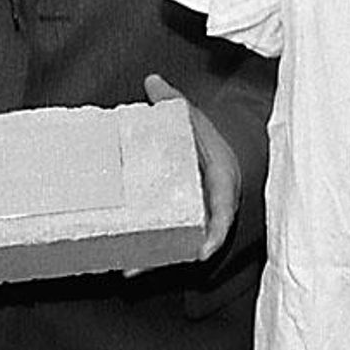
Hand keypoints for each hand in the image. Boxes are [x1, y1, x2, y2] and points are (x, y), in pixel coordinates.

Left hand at [144, 74, 240, 260]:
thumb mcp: (195, 121)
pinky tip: (126, 263)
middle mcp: (211, 209)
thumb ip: (175, 104)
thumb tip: (152, 80)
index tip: (201, 250)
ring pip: (178, 247)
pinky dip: (152, 255)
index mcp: (222, 184)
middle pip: (194, 240)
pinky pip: (169, 243)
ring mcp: (197, 220)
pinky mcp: (182, 224)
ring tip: (127, 269)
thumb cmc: (210, 141)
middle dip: (171, 257)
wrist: (222, 156)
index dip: (214, 234)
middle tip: (140, 267)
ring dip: (155, 262)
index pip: (223, 213)